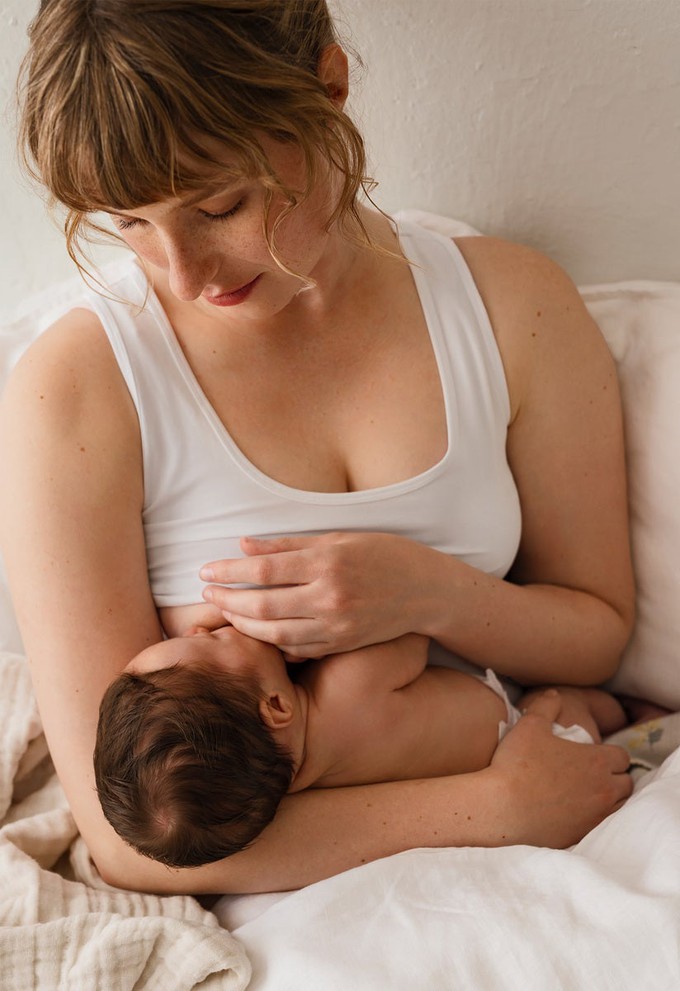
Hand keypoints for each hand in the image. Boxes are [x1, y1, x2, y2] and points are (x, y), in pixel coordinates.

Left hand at [200, 532, 430, 656]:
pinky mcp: (341, 645)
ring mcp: (336, 626)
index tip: (205, 570)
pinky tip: (256, 631)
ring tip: (224, 612)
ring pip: (274, 634)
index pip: (264, 569)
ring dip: (242, 625)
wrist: (427, 591)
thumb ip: (290, 545)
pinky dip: (271, 641)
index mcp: (328, 563)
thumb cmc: (384, 555)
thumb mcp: (339, 538)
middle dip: (227, 601)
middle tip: (206, 594)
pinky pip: (296, 649)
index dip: (229, 571)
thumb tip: (244, 543)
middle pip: (262, 606)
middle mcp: (330, 598)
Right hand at [488, 691, 632, 847]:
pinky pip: (598, 826)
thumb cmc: (516, 763)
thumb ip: (547, 705)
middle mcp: (603, 790)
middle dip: (614, 777)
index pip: (622, 757)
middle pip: (626, 784)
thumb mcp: (530, 724)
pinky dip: (592, 818)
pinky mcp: (582, 836)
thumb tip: (554, 694)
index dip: (610, 753)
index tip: (594, 754)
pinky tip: (573, 811)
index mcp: (597, 761)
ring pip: (618, 807)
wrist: (502, 808)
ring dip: (609, 798)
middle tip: (592, 773)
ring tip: (586, 793)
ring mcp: (595, 816)